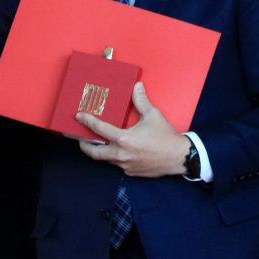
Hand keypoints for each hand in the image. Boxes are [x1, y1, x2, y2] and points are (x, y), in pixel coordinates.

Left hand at [75, 83, 190, 177]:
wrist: (179, 158)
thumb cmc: (166, 137)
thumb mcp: (153, 116)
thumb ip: (141, 101)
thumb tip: (136, 86)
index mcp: (124, 139)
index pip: (99, 129)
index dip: (87, 121)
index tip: (78, 116)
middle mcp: (121, 154)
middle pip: (94, 153)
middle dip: (84, 146)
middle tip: (80, 139)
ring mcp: (126, 165)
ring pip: (106, 159)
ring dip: (101, 151)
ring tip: (97, 143)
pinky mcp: (132, 172)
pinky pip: (118, 165)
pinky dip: (115, 157)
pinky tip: (118, 151)